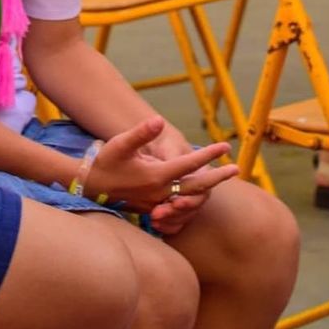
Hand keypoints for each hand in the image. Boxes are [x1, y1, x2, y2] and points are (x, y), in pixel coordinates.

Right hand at [87, 116, 235, 225]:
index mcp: (156, 175)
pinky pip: (179, 206)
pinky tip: (199, 194)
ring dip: (207, 188)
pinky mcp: (153, 208)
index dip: (208, 154)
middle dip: (218, 177)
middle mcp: (160, 192)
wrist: (90, 187)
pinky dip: (192, 199)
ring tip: (221, 178)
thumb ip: (141, 133)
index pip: (189, 164)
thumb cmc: (106, 162)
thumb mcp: (121, 143)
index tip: (225, 145)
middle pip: (197, 186)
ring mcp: (157, 202)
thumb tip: (159, 121)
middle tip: (237, 168)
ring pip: (189, 197)